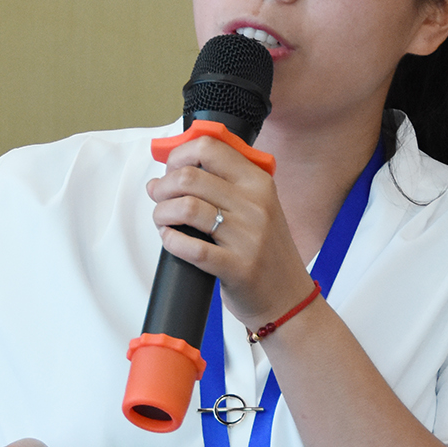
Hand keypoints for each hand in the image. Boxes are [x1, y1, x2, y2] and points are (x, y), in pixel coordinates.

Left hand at [146, 135, 313, 327]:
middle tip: (159, 197)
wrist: (288, 299)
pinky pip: (191, 247)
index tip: (171, 168)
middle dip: (163, 186)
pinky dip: (171, 241)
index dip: (180, 155)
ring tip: (163, 220)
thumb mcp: (258, 207)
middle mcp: (255, 205)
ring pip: (186, 208)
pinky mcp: (237, 267)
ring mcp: (248, 237)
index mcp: (259, 183)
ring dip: (162, 213)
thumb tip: (167, 174)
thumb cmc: (267, 252)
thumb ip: (223, 185)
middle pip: (190, 177)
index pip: (210, 147)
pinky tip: (172, 240)